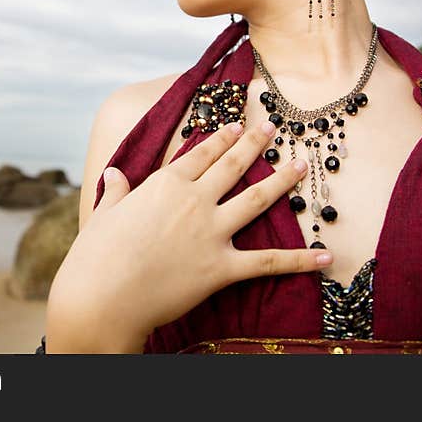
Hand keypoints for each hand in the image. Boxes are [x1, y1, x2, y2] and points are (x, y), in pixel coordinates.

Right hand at [46, 120, 332, 350]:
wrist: (103, 297)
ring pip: (257, 200)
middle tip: (273, 127)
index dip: (222, 138)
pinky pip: (268, 262)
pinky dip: (300, 260)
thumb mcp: (104, 215)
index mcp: (165, 185)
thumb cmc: (96, 256)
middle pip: (233, 165)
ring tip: (302, 164)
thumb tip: (114, 175)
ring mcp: (211, 233)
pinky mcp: (221, 268)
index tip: (238, 125)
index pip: (201, 153)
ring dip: (283, 181)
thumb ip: (116, 192)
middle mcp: (194, 201)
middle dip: (256, 144)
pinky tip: (325, 255)